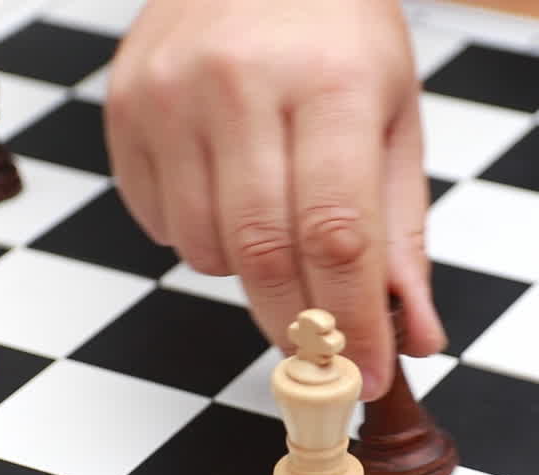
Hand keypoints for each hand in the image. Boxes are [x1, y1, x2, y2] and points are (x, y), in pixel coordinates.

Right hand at [104, 0, 446, 400]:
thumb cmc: (337, 35)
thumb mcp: (392, 118)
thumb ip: (401, 232)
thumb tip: (413, 335)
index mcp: (330, 81)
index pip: (337, 233)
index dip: (354, 321)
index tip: (369, 376)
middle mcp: (239, 82)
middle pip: (263, 253)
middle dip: (297, 327)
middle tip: (321, 358)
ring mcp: (169, 93)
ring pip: (204, 248)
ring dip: (249, 272)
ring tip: (275, 223)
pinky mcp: (124, 105)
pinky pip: (157, 222)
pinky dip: (199, 235)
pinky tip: (226, 190)